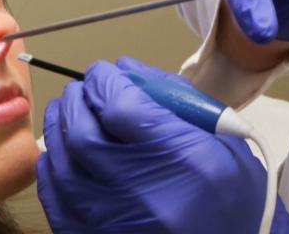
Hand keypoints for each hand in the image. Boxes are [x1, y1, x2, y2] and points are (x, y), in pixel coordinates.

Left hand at [37, 57, 288, 233]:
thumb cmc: (235, 194)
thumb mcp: (223, 137)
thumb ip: (173, 97)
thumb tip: (123, 69)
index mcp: (185, 160)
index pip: (122, 107)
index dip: (105, 81)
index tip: (105, 72)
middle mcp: (146, 195)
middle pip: (85, 135)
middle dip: (78, 101)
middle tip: (83, 89)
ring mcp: (116, 225)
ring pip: (64, 166)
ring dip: (60, 130)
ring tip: (67, 112)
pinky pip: (58, 204)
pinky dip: (53, 172)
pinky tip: (60, 154)